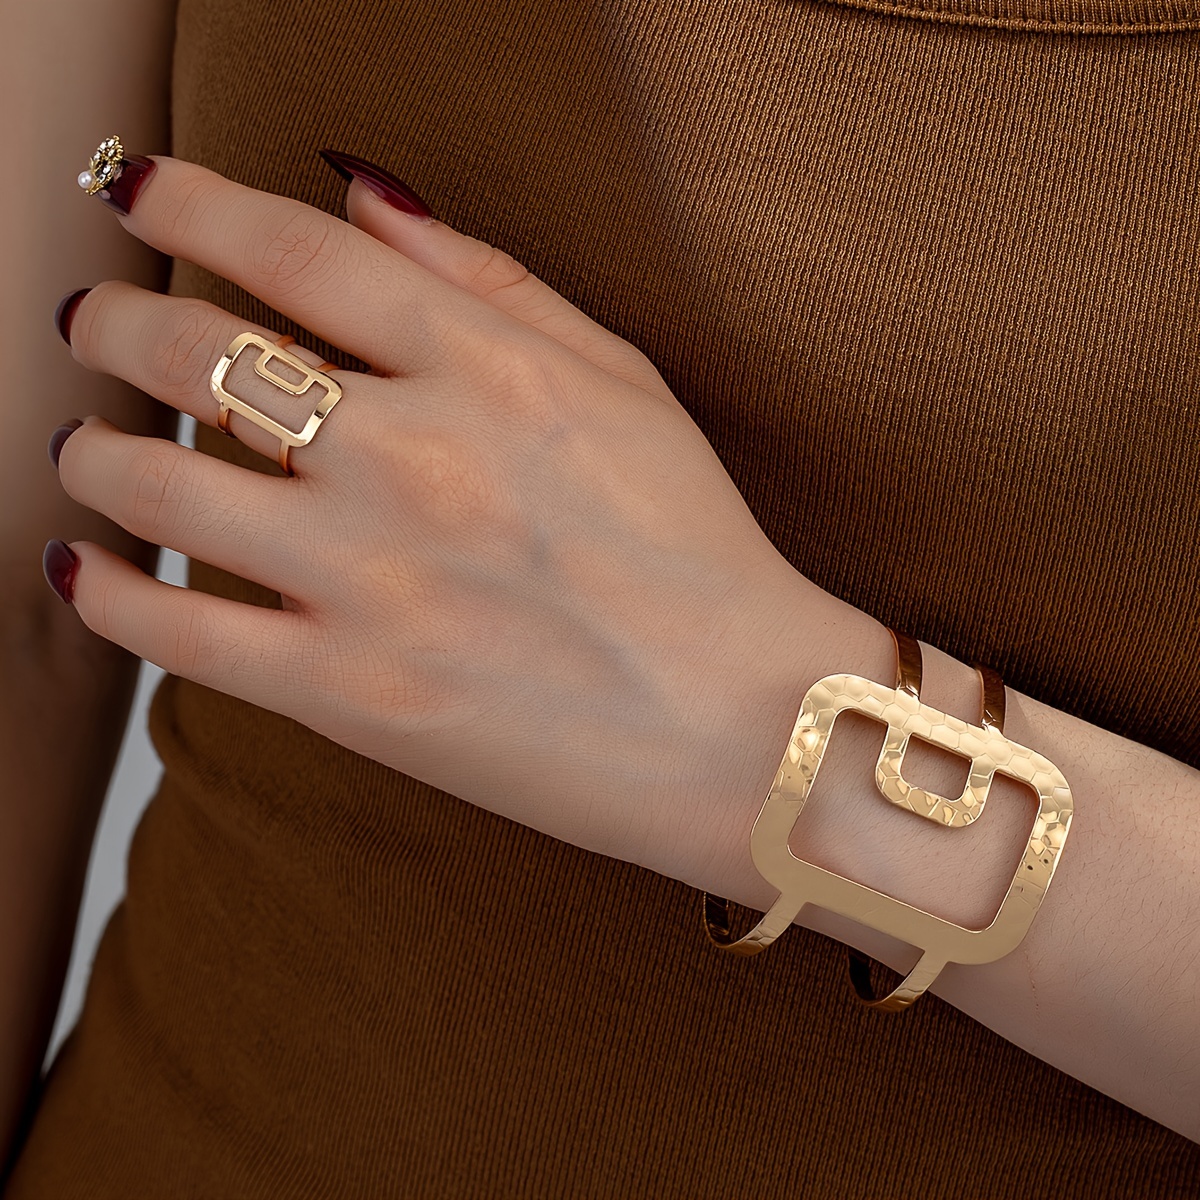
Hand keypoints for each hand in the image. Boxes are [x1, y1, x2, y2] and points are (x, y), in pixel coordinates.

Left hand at [48, 151, 821, 887]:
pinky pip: (178, 634)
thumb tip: (366, 195)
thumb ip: (491, 280)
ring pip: (160, 485)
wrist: (745, 722)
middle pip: (198, 354)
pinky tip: (82, 565)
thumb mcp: (624, 384)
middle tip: (97, 324)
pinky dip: (104, 594)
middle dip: (116, 324)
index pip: (295, 251)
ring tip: (90, 447)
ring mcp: (376, 580)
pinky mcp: (353, 694)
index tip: (140, 194)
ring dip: (96, 451)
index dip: (189, 205)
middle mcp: (418, 460)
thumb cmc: (698, 552)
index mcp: (490, 372)